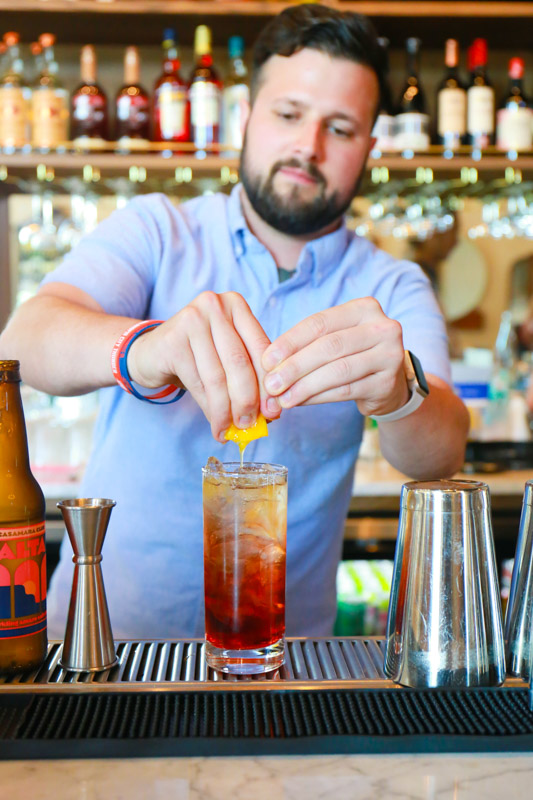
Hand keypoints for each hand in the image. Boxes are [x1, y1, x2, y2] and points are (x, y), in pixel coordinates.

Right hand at [127, 291, 280, 440]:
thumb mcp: (226, 358)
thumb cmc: (197, 357)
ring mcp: (191, 319)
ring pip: (218, 377)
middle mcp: (215, 305)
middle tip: (250, 425)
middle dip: (248, 400)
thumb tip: (272, 412)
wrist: (150, 353)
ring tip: (230, 430)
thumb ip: (251, 375)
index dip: (268, 385)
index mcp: (236, 304)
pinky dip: (209, 410)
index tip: (273, 413)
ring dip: (226, 411)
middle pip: (240, 363)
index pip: (261, 349)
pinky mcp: (173, 340)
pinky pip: (198, 383)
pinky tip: (215, 425)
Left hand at [261, 297, 409, 416]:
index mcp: (364, 308)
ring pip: (337, 371)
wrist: (389, 382)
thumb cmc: (352, 355)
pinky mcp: (387, 383)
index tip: (266, 360)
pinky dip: (318, 397)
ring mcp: (389, 355)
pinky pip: (346, 390)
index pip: (320, 323)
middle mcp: (382, 328)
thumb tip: (269, 364)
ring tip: (282, 398)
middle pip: (329, 347)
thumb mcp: (335, 339)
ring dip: (304, 386)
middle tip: (271, 384)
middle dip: (294, 367)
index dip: (290, 342)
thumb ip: (306, 345)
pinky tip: (300, 401)